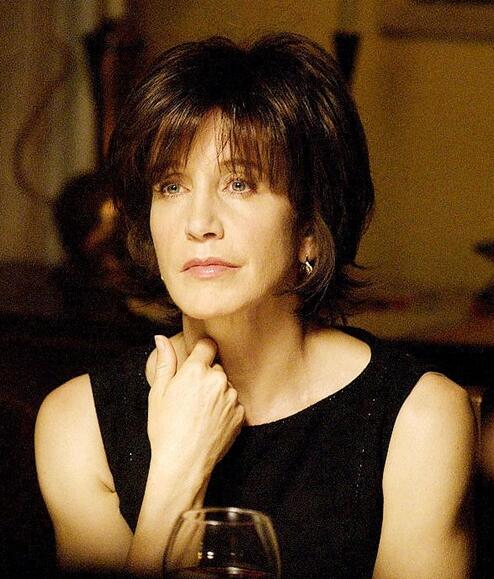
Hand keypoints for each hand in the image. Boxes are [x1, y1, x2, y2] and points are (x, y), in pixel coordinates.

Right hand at [147, 335, 243, 475]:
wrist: (183, 464)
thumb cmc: (165, 429)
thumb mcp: (158, 393)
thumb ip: (164, 361)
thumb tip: (160, 338)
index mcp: (196, 371)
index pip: (208, 345)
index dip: (201, 351)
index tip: (196, 361)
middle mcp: (218, 380)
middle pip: (216, 367)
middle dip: (206, 375)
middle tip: (191, 396)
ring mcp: (232, 398)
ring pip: (225, 386)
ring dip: (217, 392)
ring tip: (200, 413)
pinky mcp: (241, 415)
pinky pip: (233, 403)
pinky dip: (225, 409)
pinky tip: (210, 422)